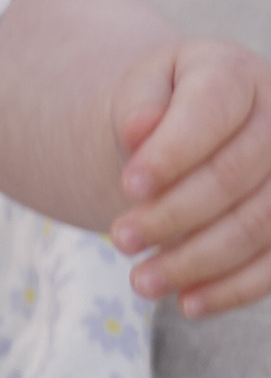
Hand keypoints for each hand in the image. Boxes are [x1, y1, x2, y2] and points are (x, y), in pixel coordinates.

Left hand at [112, 34, 270, 315]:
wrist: (192, 130)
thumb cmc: (164, 106)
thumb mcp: (142, 90)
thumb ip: (139, 106)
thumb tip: (139, 130)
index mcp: (237, 74)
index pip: (211, 111)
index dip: (172, 153)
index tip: (128, 186)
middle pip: (234, 176)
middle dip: (173, 215)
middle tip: (120, 241)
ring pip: (259, 226)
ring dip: (198, 261)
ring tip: (141, 282)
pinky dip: (233, 289)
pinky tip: (188, 303)